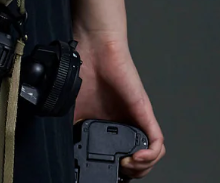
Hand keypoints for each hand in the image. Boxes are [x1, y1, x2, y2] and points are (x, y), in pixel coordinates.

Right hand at [72, 31, 164, 178]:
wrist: (92, 49)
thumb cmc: (83, 71)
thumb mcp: (72, 108)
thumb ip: (72, 128)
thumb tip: (63, 149)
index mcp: (110, 125)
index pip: (120, 156)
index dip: (117, 170)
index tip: (104, 170)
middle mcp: (127, 124)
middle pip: (139, 162)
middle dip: (130, 173)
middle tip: (115, 170)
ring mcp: (137, 119)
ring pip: (151, 156)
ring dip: (141, 168)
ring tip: (125, 166)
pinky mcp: (144, 112)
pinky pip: (156, 142)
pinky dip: (150, 156)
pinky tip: (135, 158)